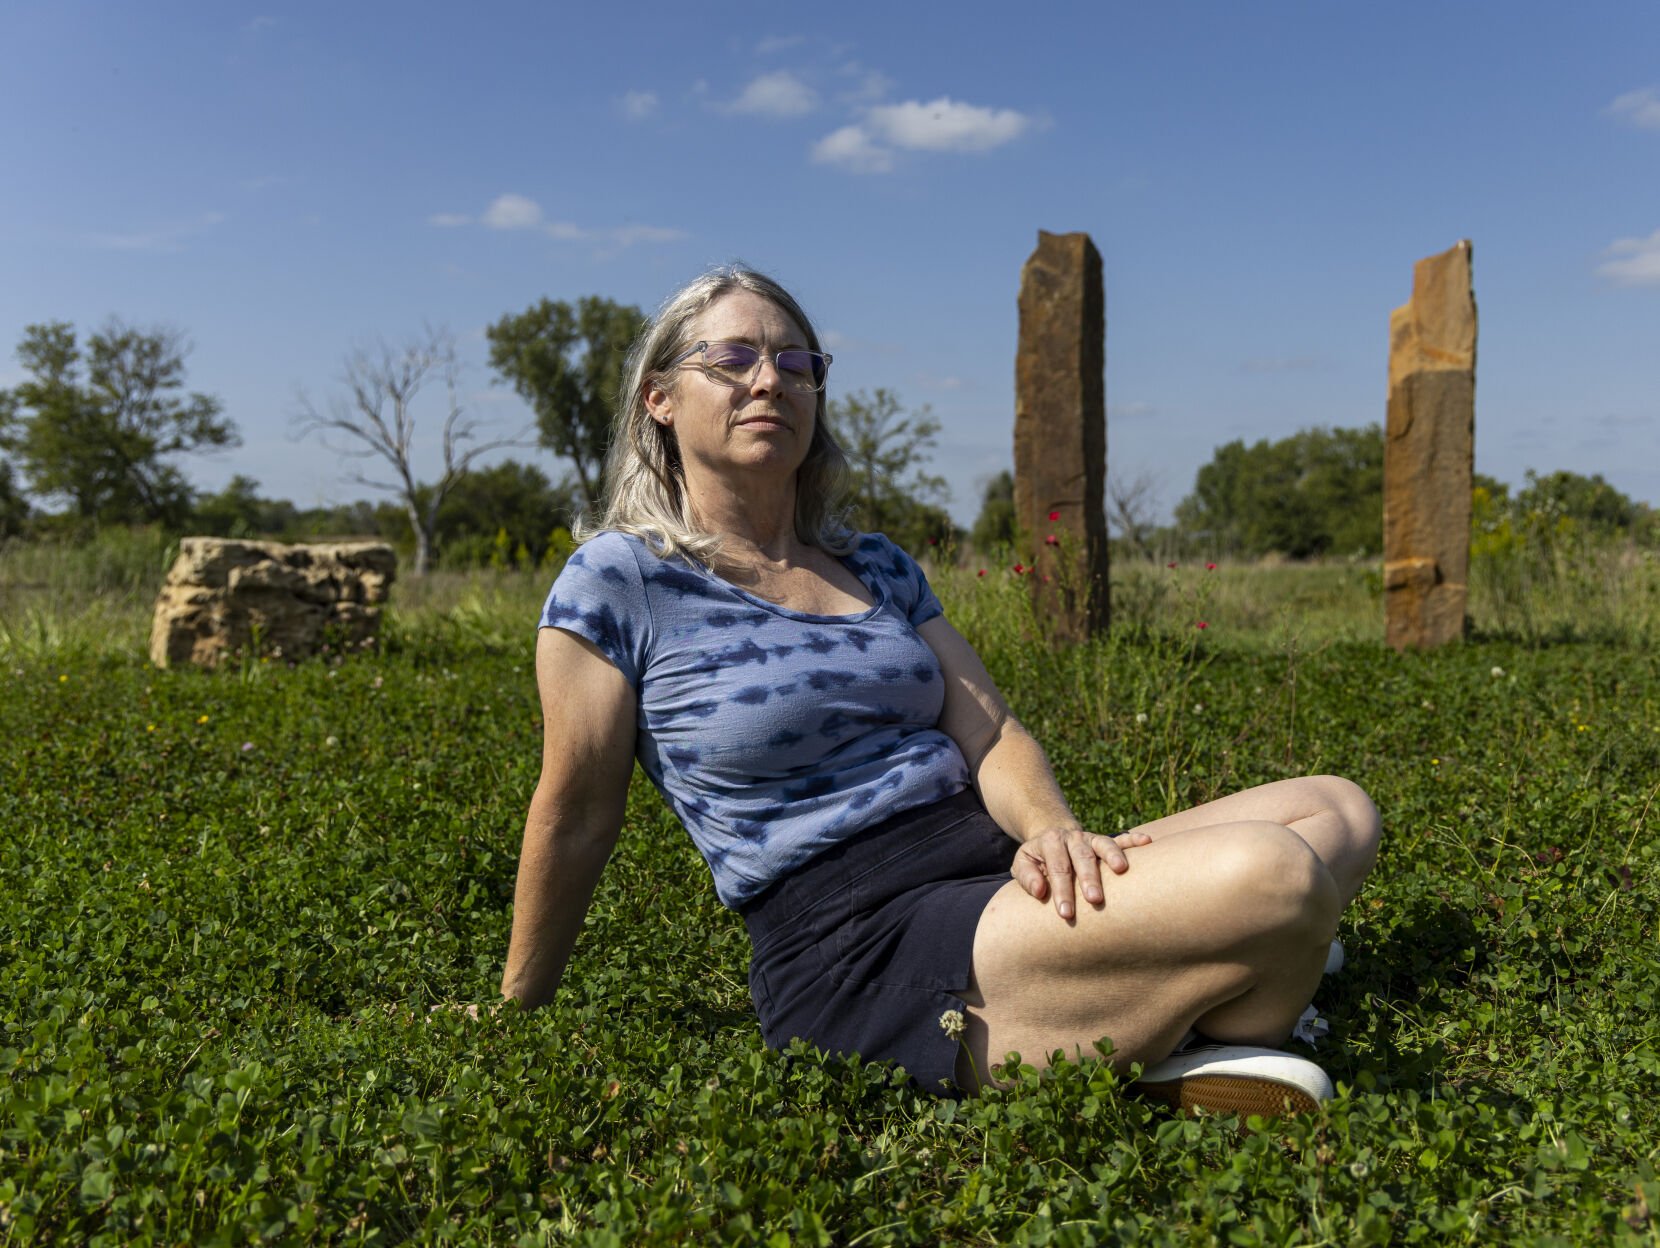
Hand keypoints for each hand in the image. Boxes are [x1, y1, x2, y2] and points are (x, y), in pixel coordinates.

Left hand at [1012, 827, 1152, 919]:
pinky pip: (1121, 839)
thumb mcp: (1023, 864)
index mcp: (1050, 842)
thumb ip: (1027, 876)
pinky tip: (1147, 842)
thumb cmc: (1037, 860)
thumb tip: (1039, 891)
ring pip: (1104, 845)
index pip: (1057, 867)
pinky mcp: (1105, 841)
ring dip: (1113, 856)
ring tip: (1121, 869)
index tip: (1065, 913)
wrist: (1051, 839)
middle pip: (1082, 856)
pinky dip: (1133, 840)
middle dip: (1089, 878)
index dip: (1061, 890)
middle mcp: (1073, 837)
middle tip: (1095, 899)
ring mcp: (1091, 838)